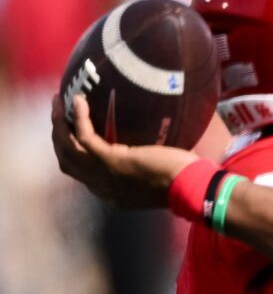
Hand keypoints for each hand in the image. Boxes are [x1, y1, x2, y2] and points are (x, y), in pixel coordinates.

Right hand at [52, 93, 195, 208]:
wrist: (192, 189)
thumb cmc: (184, 180)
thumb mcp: (152, 177)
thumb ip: (140, 167)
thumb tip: (144, 146)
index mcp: (111, 192)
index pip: (80, 172)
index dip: (71, 150)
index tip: (71, 131)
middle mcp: (102, 187)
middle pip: (67, 160)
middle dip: (58, 135)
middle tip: (58, 113)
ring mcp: (104, 175)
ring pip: (68, 147)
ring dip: (59, 123)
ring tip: (60, 102)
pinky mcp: (111, 161)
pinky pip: (84, 136)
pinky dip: (78, 118)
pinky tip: (79, 101)